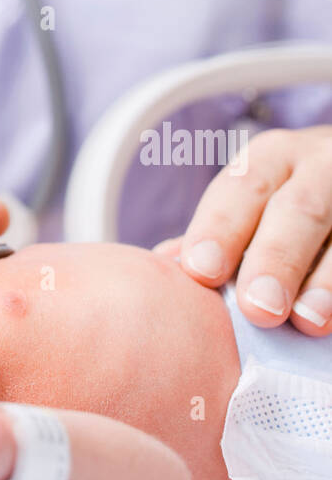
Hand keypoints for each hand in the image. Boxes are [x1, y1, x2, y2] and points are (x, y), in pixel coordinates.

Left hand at [154, 126, 331, 335]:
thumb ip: (218, 230)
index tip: (201, 269)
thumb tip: (163, 266)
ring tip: (309, 321)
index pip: (241, 188)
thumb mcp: (256, 195)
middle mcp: (319, 168)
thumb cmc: (290, 198)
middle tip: (259, 308)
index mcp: (272, 158)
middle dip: (276, 259)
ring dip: (327, 281)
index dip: (220, 228)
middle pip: (297, 211)